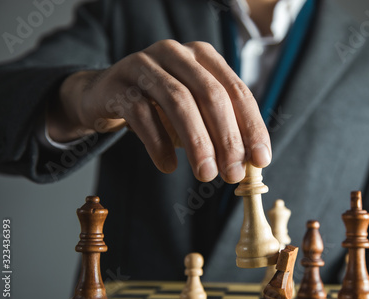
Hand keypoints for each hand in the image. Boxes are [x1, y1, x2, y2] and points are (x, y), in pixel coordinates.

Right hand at [48, 40, 271, 182]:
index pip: (237, 91)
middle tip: (233, 174)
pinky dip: (159, 144)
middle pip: (211, 95)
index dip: (252, 127)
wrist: (108, 94)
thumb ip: (221, 129)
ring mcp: (145, 64)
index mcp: (204, 56)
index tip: (261, 160)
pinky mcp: (119, 83)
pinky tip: (168, 166)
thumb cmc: (161, 105)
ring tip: (206, 174)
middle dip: (227, 138)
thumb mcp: (196, 112)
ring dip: (198, 143)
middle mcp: (177, 53)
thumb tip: (249, 163)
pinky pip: (143, 114)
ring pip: (179, 102)